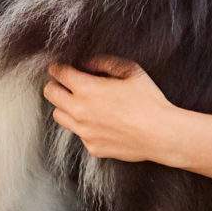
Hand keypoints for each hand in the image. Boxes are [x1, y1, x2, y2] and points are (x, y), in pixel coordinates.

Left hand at [43, 56, 176, 162]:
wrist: (161, 134)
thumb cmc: (148, 101)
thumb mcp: (130, 70)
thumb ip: (104, 63)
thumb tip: (87, 64)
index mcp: (86, 89)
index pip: (58, 73)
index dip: (57, 67)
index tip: (60, 67)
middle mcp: (79, 111)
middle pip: (50, 94)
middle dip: (54, 84)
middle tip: (65, 83)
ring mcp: (84, 132)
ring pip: (58, 115)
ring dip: (64, 106)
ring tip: (80, 102)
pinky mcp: (92, 147)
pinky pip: (78, 133)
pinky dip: (83, 125)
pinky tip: (99, 121)